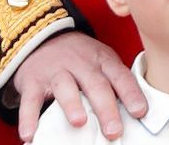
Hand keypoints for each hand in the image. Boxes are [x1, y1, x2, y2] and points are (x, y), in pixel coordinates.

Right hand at [12, 31, 146, 142]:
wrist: (41, 34)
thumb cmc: (80, 58)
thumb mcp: (101, 61)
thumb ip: (115, 82)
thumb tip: (137, 113)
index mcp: (102, 60)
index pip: (120, 76)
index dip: (131, 93)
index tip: (140, 112)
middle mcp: (80, 64)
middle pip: (95, 84)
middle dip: (106, 107)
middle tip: (114, 130)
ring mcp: (56, 71)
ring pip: (65, 87)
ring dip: (72, 104)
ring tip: (79, 122)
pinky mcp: (33, 81)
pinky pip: (30, 100)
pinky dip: (28, 118)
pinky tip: (30, 135)